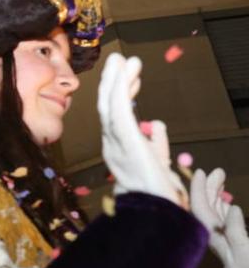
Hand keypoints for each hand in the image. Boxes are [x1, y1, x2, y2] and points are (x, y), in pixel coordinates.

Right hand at [97, 53, 186, 207]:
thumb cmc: (157, 191)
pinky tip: (124, 71)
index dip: (125, 94)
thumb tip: (157, 124)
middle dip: (115, 82)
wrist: (155, 208)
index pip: (117, 116)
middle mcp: (111, 143)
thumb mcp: (158, 160)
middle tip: (122, 61)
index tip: (134, 78)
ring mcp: (114, 141)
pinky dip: (119, 87)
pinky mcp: (123, 137)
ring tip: (121, 58)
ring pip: (109, 104)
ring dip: (115, 79)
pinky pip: (118, 108)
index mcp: (117, 149)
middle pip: (108, 106)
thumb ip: (157, 142)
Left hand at [191, 168, 248, 267]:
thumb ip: (236, 231)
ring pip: (213, 212)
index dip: (198, 189)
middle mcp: (214, 237)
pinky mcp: (230, 242)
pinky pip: (221, 220)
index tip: (200, 172)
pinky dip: (222, 206)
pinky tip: (227, 201)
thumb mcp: (245, 252)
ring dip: (215, 194)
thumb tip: (232, 208)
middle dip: (208, 188)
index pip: (200, 208)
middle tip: (218, 171)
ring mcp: (221, 239)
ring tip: (221, 179)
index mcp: (214, 238)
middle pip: (205, 207)